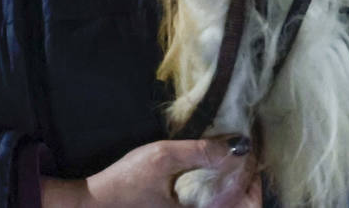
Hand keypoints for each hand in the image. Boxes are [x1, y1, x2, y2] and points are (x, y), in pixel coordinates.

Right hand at [41, 138, 234, 207]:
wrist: (94, 202)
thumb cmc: (125, 182)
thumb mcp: (162, 158)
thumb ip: (199, 151)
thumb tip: (236, 146)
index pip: (248, 205)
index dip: (254, 179)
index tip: (248, 153)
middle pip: (242, 206)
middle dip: (247, 179)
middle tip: (241, 152)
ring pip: (227, 205)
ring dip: (233, 182)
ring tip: (229, 155)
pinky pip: (212, 204)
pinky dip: (218, 187)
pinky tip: (211, 166)